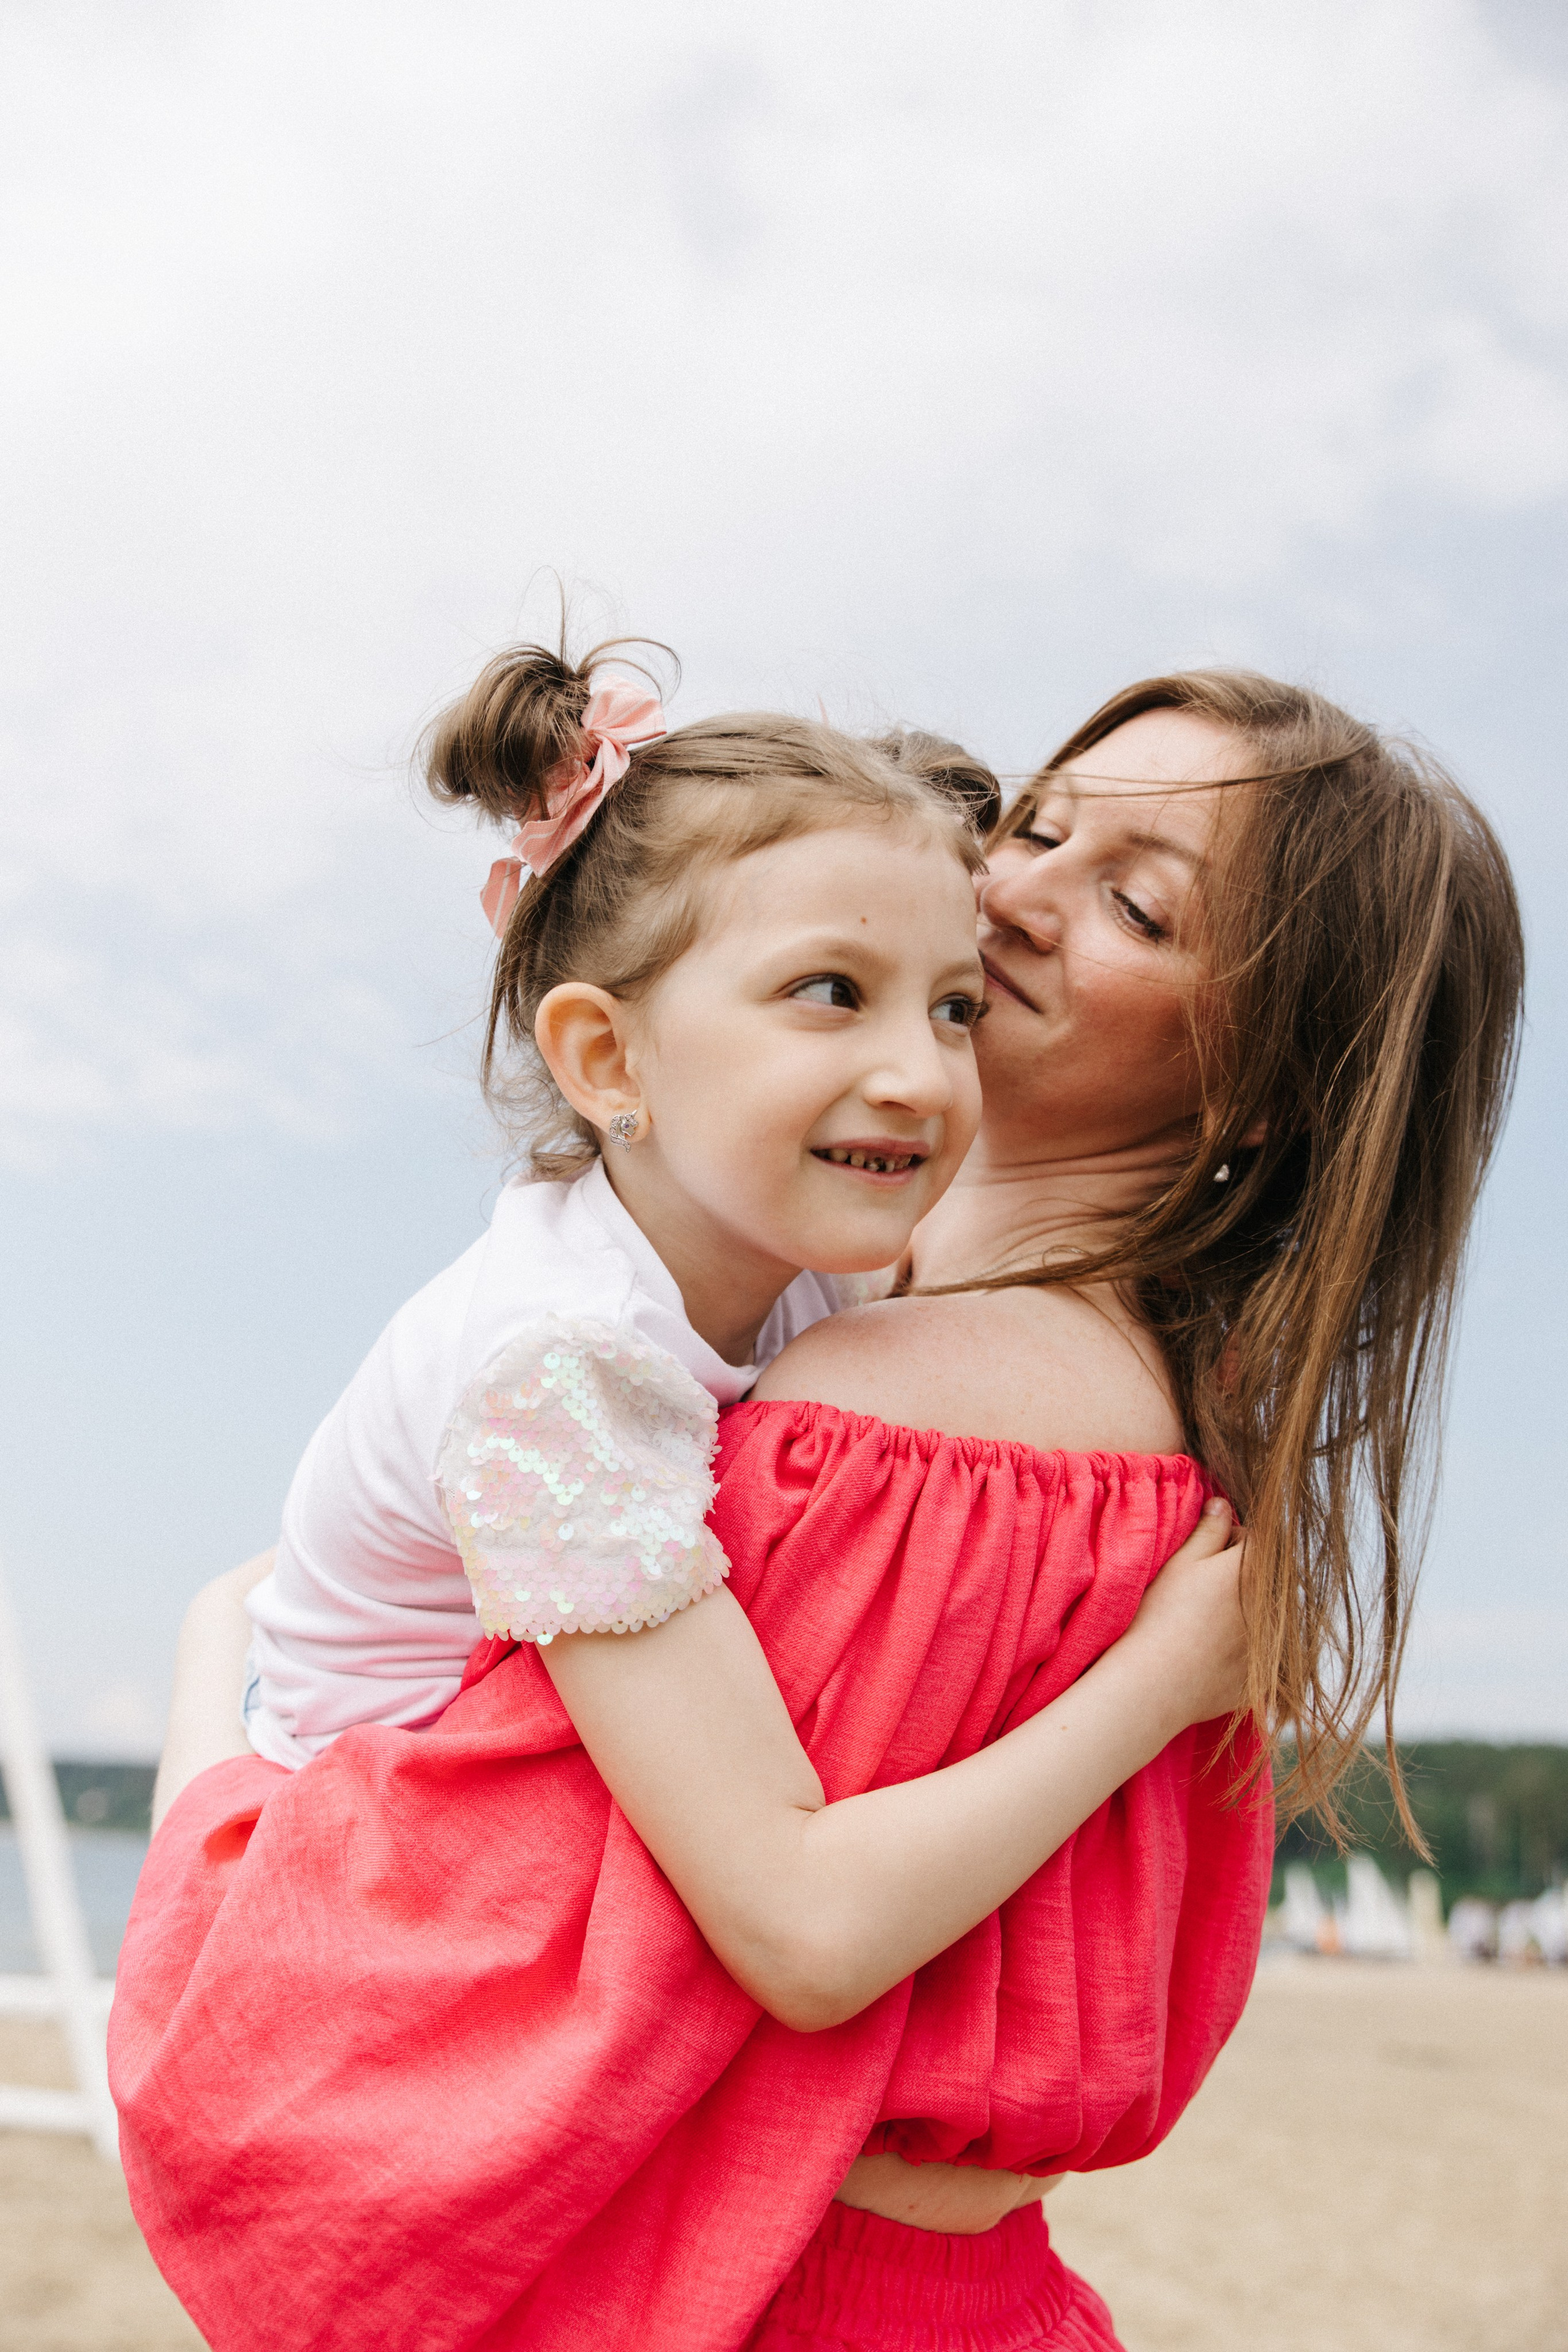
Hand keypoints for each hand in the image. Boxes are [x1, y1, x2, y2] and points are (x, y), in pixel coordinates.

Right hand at [1121, 1497, 1248, 1729]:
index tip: (1207, 1553)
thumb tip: (1223, 1505)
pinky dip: (1244, 1649)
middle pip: (1266, 1578)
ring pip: (1267, 1616)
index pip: (1256, 1540)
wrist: (1157, 1682)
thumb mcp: (1182, 1562)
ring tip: (1210, 1620)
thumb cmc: (1163, 1615)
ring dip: (1248, 1610)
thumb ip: (1208, 1530)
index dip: (1230, 1540)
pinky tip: (1212, 1652)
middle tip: (1206, 1586)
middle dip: (1242, 1575)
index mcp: (1254, 1571)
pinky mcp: (1262, 1678)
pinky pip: (1260, 1655)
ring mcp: (1271, 1645)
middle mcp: (1273, 1606)